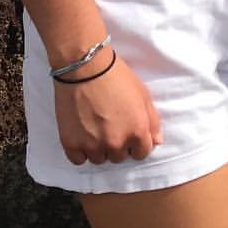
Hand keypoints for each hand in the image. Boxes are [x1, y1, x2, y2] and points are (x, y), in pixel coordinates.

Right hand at [54, 51, 162, 165]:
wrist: (86, 67)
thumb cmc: (117, 76)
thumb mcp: (143, 93)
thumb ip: (153, 120)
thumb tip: (156, 141)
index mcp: (137, 131)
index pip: (141, 153)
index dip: (136, 143)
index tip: (129, 131)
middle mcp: (116, 143)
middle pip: (119, 157)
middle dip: (117, 144)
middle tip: (110, 125)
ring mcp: (93, 146)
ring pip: (99, 159)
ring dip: (98, 148)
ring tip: (95, 127)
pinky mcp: (71, 144)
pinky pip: (78, 160)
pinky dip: (80, 150)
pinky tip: (82, 134)